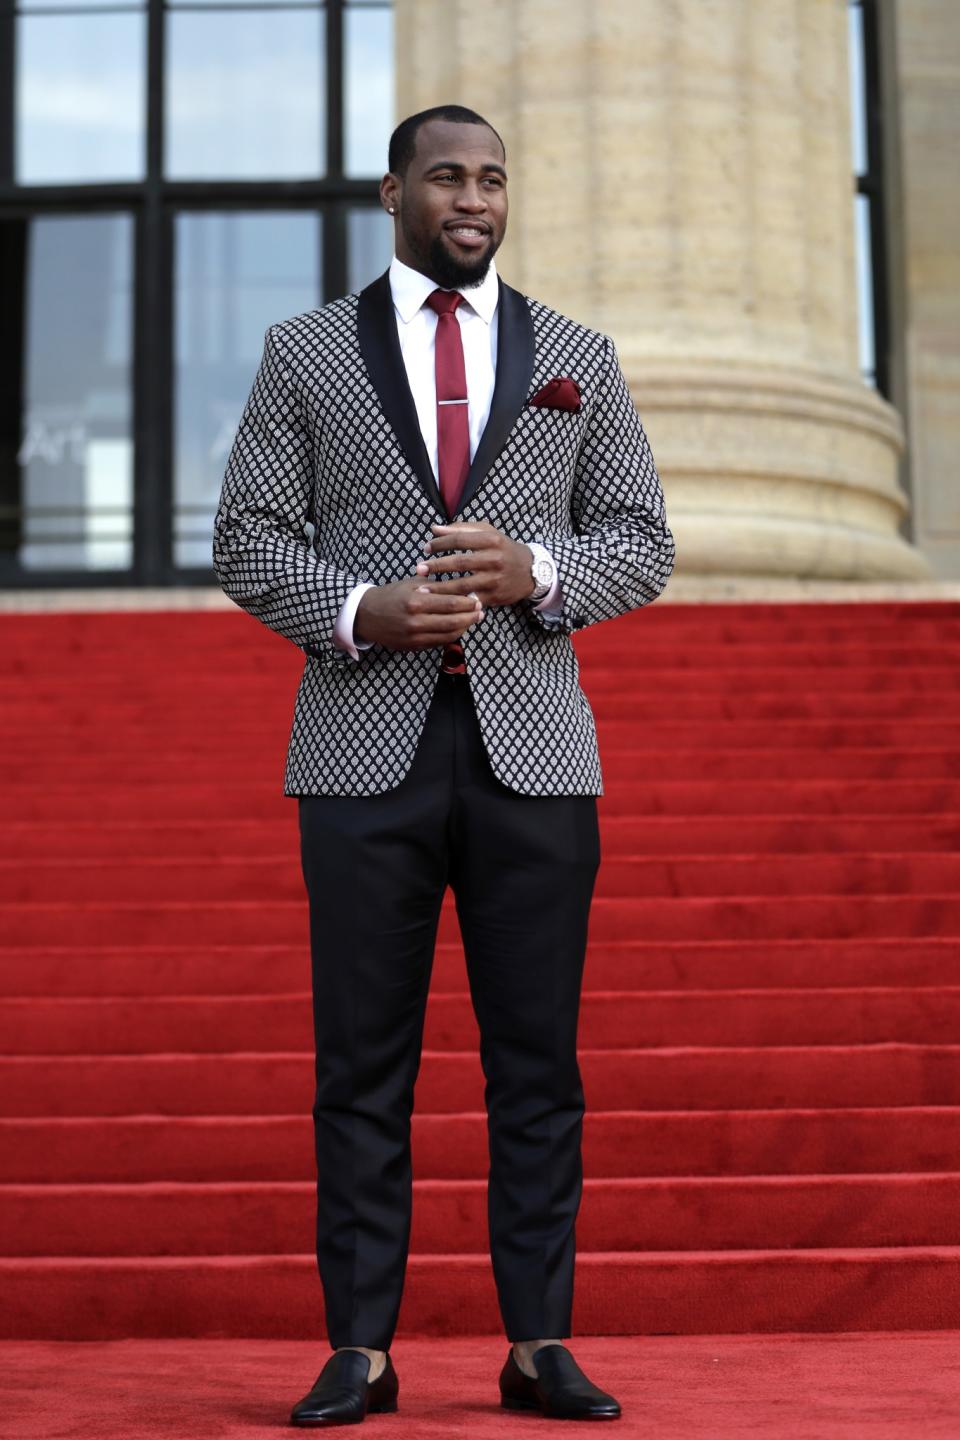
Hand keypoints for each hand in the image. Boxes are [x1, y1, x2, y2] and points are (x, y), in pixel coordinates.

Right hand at [355, 575, 483, 650]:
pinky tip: (458, 628)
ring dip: (464, 627)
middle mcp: (416, 621)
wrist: (366, 615)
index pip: (451, 603)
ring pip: (448, 635)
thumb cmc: (391, 595)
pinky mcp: (413, 646)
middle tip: (481, 611)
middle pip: (453, 621)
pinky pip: (439, 643)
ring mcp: (415, 637)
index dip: (468, 603)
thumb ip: (434, 585)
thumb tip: (460, 585)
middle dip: (471, 616)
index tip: (478, 599)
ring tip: (473, 620)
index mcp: (416, 601)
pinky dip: (452, 636)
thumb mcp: (410, 583)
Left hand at [414, 521, 535, 605]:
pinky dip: (455, 602)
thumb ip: (461, 530)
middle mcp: (494, 559)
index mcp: (491, 540)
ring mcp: (495, 580)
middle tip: (419, 568)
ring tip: (423, 589)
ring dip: (440, 588)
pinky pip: (470, 600)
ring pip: (462, 585)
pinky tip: (441, 603)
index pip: (459, 540)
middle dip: (436, 566)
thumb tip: (434, 529)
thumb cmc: (503, 549)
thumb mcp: (487, 533)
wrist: (531, 571)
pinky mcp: (494, 597)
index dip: (440, 543)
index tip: (426, 548)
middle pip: (459, 562)